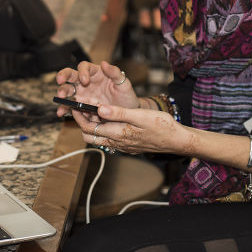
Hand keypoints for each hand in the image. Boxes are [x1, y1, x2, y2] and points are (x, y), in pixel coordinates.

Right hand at [54, 60, 138, 119]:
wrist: (127, 115)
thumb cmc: (126, 96)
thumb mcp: (124, 84)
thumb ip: (115, 73)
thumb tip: (104, 63)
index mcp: (96, 73)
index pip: (84, 67)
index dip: (82, 71)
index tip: (85, 81)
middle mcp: (86, 82)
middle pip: (71, 75)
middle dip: (63, 76)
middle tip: (60, 81)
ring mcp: (81, 94)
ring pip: (67, 90)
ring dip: (62, 92)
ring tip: (60, 98)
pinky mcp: (80, 107)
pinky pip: (69, 107)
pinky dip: (64, 109)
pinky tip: (61, 112)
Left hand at [75, 103, 189, 155]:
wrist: (177, 140)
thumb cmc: (162, 125)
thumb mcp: (140, 115)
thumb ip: (119, 113)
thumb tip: (99, 108)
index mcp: (118, 134)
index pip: (89, 128)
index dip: (79, 117)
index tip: (75, 104)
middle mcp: (117, 143)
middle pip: (90, 136)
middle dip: (82, 123)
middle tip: (81, 108)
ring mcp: (122, 146)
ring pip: (99, 139)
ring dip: (92, 127)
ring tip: (93, 111)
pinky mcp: (128, 146)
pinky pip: (109, 140)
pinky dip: (103, 130)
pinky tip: (108, 119)